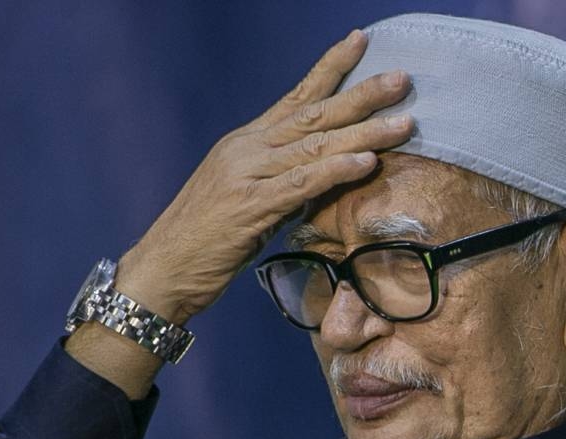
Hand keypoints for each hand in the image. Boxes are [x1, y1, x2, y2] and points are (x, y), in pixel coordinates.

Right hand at [116, 29, 412, 324]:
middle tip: (401, 79)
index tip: (360, 41)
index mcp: (246, 143)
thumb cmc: (205, 240)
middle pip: (313, 114)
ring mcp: (247, 175)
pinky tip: (366, 162)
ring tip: (403, 122)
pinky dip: (336, 170)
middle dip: (361, 94)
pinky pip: (301, 183)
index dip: (330, 68)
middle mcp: (247, 149)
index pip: (296, 97)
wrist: (161, 270)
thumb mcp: (247, 199)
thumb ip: (282, 181)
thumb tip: (323, 176)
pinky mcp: (250, 208)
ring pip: (314, 145)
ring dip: (364, 133)